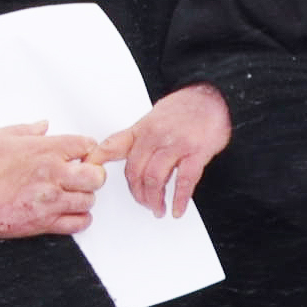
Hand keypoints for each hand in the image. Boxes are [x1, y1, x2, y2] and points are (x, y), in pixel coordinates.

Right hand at [0, 120, 102, 241]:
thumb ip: (26, 130)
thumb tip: (43, 126)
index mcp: (45, 150)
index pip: (86, 146)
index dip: (86, 150)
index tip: (80, 155)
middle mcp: (53, 175)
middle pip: (95, 176)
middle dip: (92, 174)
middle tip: (81, 175)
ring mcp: (51, 201)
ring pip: (89, 200)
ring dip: (83, 197)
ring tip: (71, 194)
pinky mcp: (44, 223)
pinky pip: (78, 223)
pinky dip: (79, 218)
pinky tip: (69, 212)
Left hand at [110, 83, 231, 218]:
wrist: (215, 97)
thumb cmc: (185, 108)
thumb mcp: (153, 117)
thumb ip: (136, 137)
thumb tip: (119, 152)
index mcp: (143, 129)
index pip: (113, 146)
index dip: (99, 162)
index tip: (91, 176)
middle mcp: (156, 136)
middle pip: (135, 170)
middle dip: (137, 192)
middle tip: (142, 202)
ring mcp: (176, 144)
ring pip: (155, 178)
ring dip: (154, 199)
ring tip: (157, 209)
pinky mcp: (197, 152)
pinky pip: (184, 181)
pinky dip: (179, 199)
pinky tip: (177, 209)